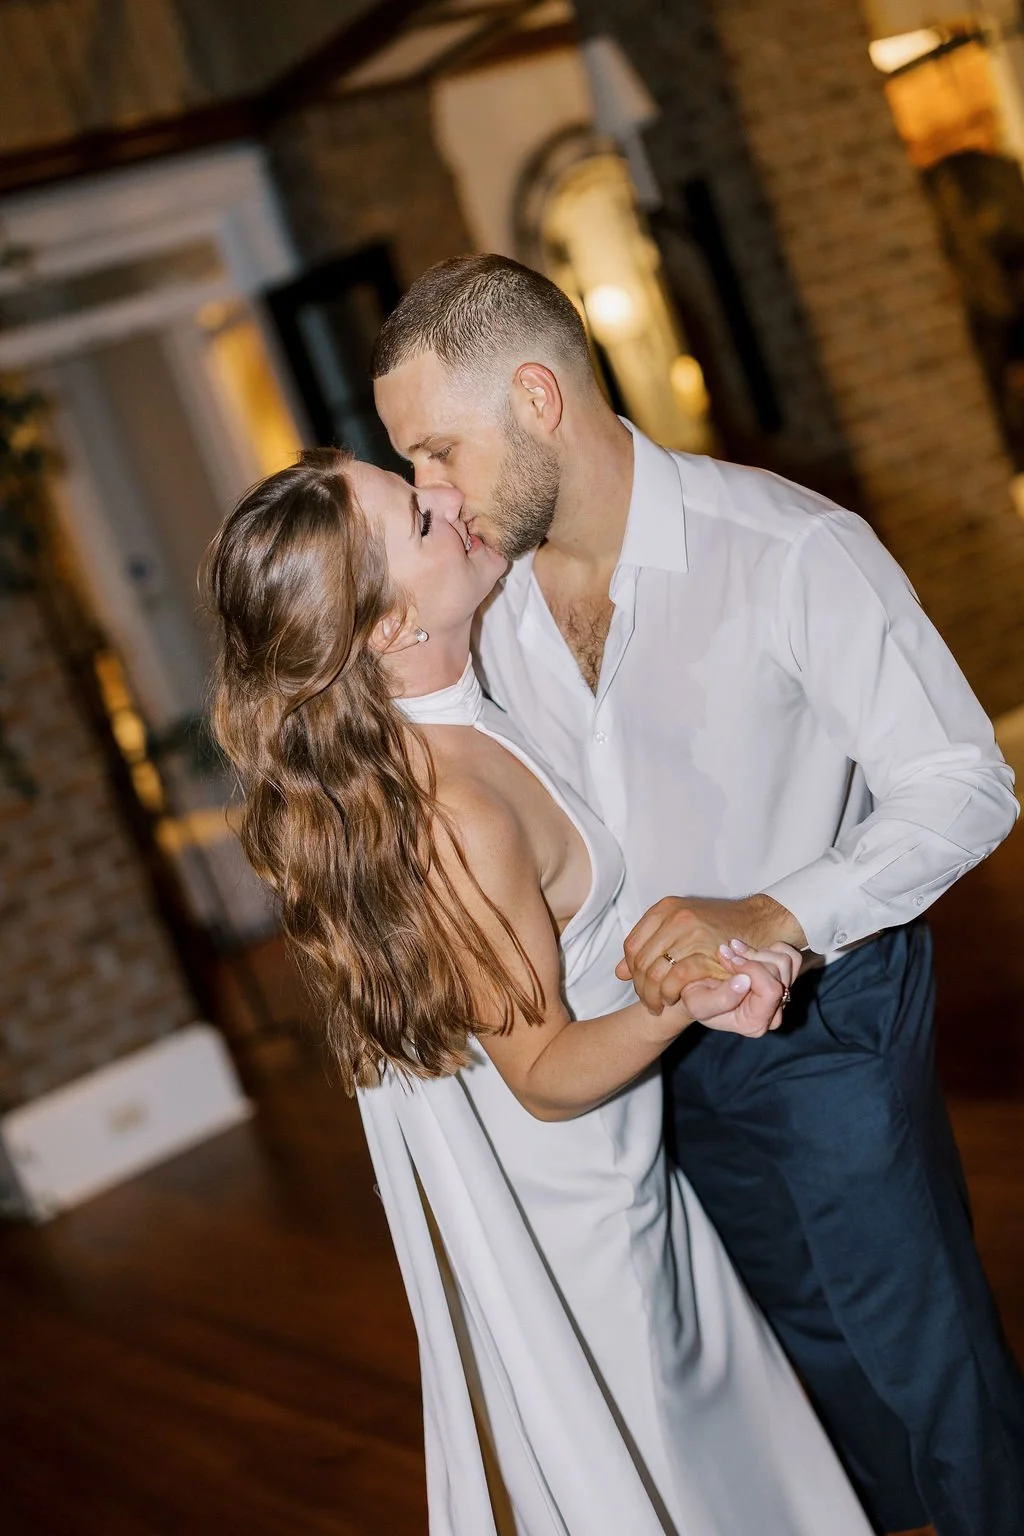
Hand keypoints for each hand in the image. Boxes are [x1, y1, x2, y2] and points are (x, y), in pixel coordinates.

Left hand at [615, 894, 806, 1013]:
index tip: (639, 985)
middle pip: (640, 961)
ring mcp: (692, 933)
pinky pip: (676, 977)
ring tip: (658, 1006)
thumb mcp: (681, 927)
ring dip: (653, 995)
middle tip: (648, 1003)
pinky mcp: (708, 950)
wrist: (761, 921)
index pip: (631, 945)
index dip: (631, 970)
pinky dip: (671, 993)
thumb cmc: (720, 928)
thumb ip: (651, 945)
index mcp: (665, 908)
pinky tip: (674, 1000)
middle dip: (641, 988)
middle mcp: (675, 917)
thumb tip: (619, 972)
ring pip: (655, 972)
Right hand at [680, 940, 802, 1038]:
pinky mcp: (783, 979)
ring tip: (734, 952)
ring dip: (758, 952)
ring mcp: (781, 996)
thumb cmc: (696, 999)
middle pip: (779, 974)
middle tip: (726, 954)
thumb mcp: (697, 1003)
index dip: (751, 969)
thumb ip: (720, 999)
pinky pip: (791, 956)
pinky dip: (770, 948)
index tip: (729, 960)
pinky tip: (748, 952)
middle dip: (750, 959)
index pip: (771, 991)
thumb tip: (745, 982)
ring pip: (786, 962)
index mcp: (755, 1023)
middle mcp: (774, 1012)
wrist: (698, 991)